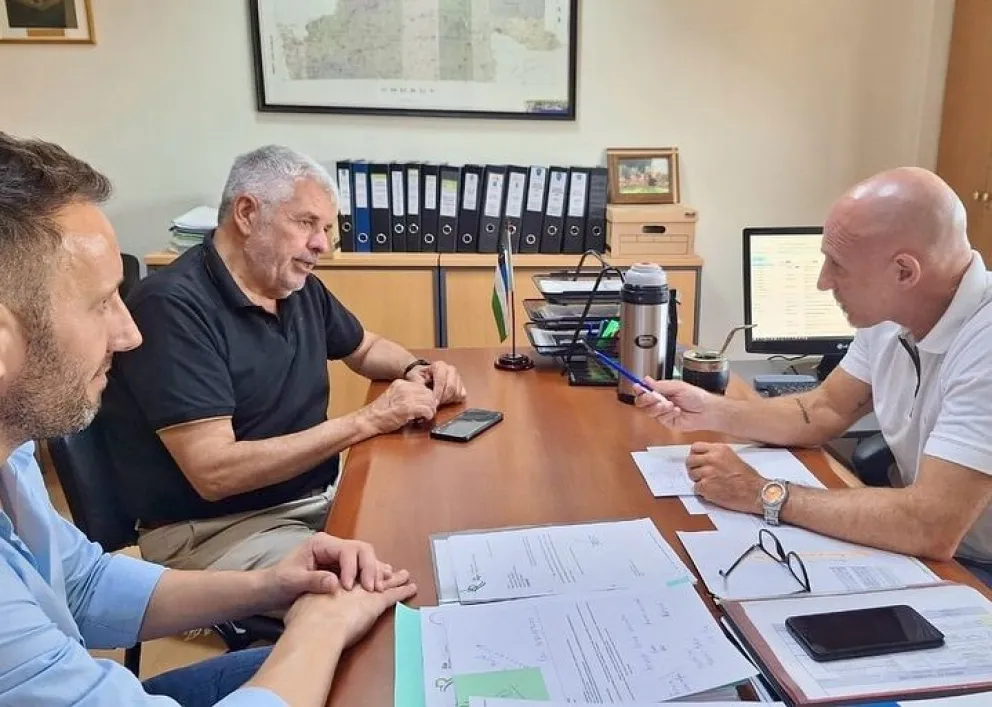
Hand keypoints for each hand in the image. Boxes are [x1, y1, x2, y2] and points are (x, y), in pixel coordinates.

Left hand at [265, 533, 393, 608]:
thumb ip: (313, 580)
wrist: (270, 590)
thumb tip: (336, 583)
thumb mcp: (291, 582)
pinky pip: (363, 568)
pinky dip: (373, 576)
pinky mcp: (343, 568)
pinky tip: (382, 585)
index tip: (349, 588)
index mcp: (321, 544)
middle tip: (373, 590)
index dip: (353, 568)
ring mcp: (339, 556)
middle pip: (362, 550)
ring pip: (366, 557)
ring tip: (382, 588)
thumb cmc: (278, 583)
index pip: (346, 550)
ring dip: (375, 572)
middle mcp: (333, 546)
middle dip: (370, 568)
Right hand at [284, 573, 417, 647]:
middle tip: (387, 570)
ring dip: (394, 578)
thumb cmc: (305, 618)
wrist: (316, 626)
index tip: (360, 574)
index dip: (356, 572)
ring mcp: (365, 590)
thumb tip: (306, 605)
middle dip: (377, 571)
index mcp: (332, 579)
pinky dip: (403, 590)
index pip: (348, 573)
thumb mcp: (302, 603)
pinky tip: (411, 587)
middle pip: (367, 571)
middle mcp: (350, 581)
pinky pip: (395, 593)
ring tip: (404, 575)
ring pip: (383, 580)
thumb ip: (310, 597)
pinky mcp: (377, 600)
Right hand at [363, 379, 437, 432]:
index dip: (427, 397)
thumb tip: (422, 399)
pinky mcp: (407, 408)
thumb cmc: (380, 412)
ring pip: (429, 401)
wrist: (369, 420)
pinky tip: (424, 419)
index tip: (427, 404)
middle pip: (428, 393)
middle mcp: (404, 388)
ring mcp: (405, 397)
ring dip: (431, 410)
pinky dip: (428, 416)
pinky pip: (426, 410)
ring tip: (426, 416)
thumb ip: (406, 395)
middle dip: (431, 403)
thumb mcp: (393, 396)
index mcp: (401, 383)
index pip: (423, 387)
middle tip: (429, 412)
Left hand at [406, 361, 466, 405]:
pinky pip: (462, 395)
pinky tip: (446, 399)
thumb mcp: (416, 377)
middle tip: (435, 405)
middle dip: (443, 399)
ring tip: (438, 401)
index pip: (441, 381)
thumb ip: (419, 384)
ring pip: (457, 393)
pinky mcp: (462, 384)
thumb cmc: (420, 376)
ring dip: (448, 400)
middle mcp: (451, 369)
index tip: (433, 403)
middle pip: (451, 388)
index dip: (437, 393)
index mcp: (440, 366)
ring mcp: (458, 377)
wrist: (425, 373)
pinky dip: (454, 400)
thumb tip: (424, 394)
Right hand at [634, 377, 721, 431]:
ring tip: (670, 404)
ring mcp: (662, 413)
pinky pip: (660, 419)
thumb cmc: (696, 396)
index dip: (639, 389)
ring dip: (658, 407)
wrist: (707, 410)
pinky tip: (677, 411)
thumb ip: (660, 385)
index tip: (638, 387)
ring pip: (649, 412)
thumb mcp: (677, 386)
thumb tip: (646, 380)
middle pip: (641, 403)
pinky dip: (668, 414)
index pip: (643, 390)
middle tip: (654, 397)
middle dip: (646, 399)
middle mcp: (659, 402)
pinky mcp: (667, 422)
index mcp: (661, 391)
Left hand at [685, 442, 764, 513]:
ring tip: (710, 483)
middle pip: (690, 461)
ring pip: (692, 475)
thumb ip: (717, 455)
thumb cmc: (748, 477)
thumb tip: (703, 458)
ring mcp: (707, 473)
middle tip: (700, 473)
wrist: (755, 493)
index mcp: (719, 450)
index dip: (695, 455)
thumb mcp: (732, 457)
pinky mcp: (706, 487)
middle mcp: (711, 459)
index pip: (695, 447)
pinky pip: (696, 488)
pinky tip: (713, 491)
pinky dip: (702, 491)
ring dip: (698, 480)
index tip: (697, 460)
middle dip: (693, 467)